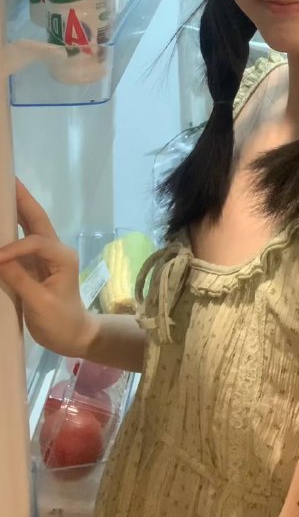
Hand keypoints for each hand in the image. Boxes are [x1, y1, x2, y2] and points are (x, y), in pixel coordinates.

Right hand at [0, 180, 96, 357]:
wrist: (74, 336)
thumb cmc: (60, 321)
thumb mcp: (40, 303)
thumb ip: (20, 280)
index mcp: (62, 257)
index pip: (35, 243)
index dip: (14, 248)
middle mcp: (57, 250)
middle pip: (37, 220)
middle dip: (22, 200)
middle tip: (8, 181)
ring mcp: (48, 256)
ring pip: (31, 227)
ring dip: (17, 210)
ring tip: (4, 192)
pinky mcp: (37, 264)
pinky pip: (24, 242)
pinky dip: (12, 230)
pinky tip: (2, 221)